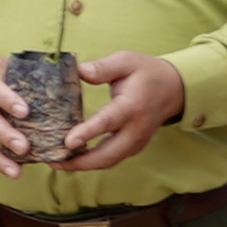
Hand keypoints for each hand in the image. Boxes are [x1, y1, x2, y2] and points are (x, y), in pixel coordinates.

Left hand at [56, 49, 188, 171]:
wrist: (173, 89)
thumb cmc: (146, 73)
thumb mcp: (126, 61)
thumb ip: (103, 67)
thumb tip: (79, 71)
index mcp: (132, 106)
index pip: (108, 122)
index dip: (88, 133)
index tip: (68, 142)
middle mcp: (135, 129)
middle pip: (107, 154)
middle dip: (79, 162)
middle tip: (52, 160)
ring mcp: (136, 142)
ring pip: (108, 161)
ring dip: (82, 165)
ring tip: (56, 161)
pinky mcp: (133, 148)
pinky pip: (110, 159)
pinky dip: (91, 162)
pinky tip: (71, 158)